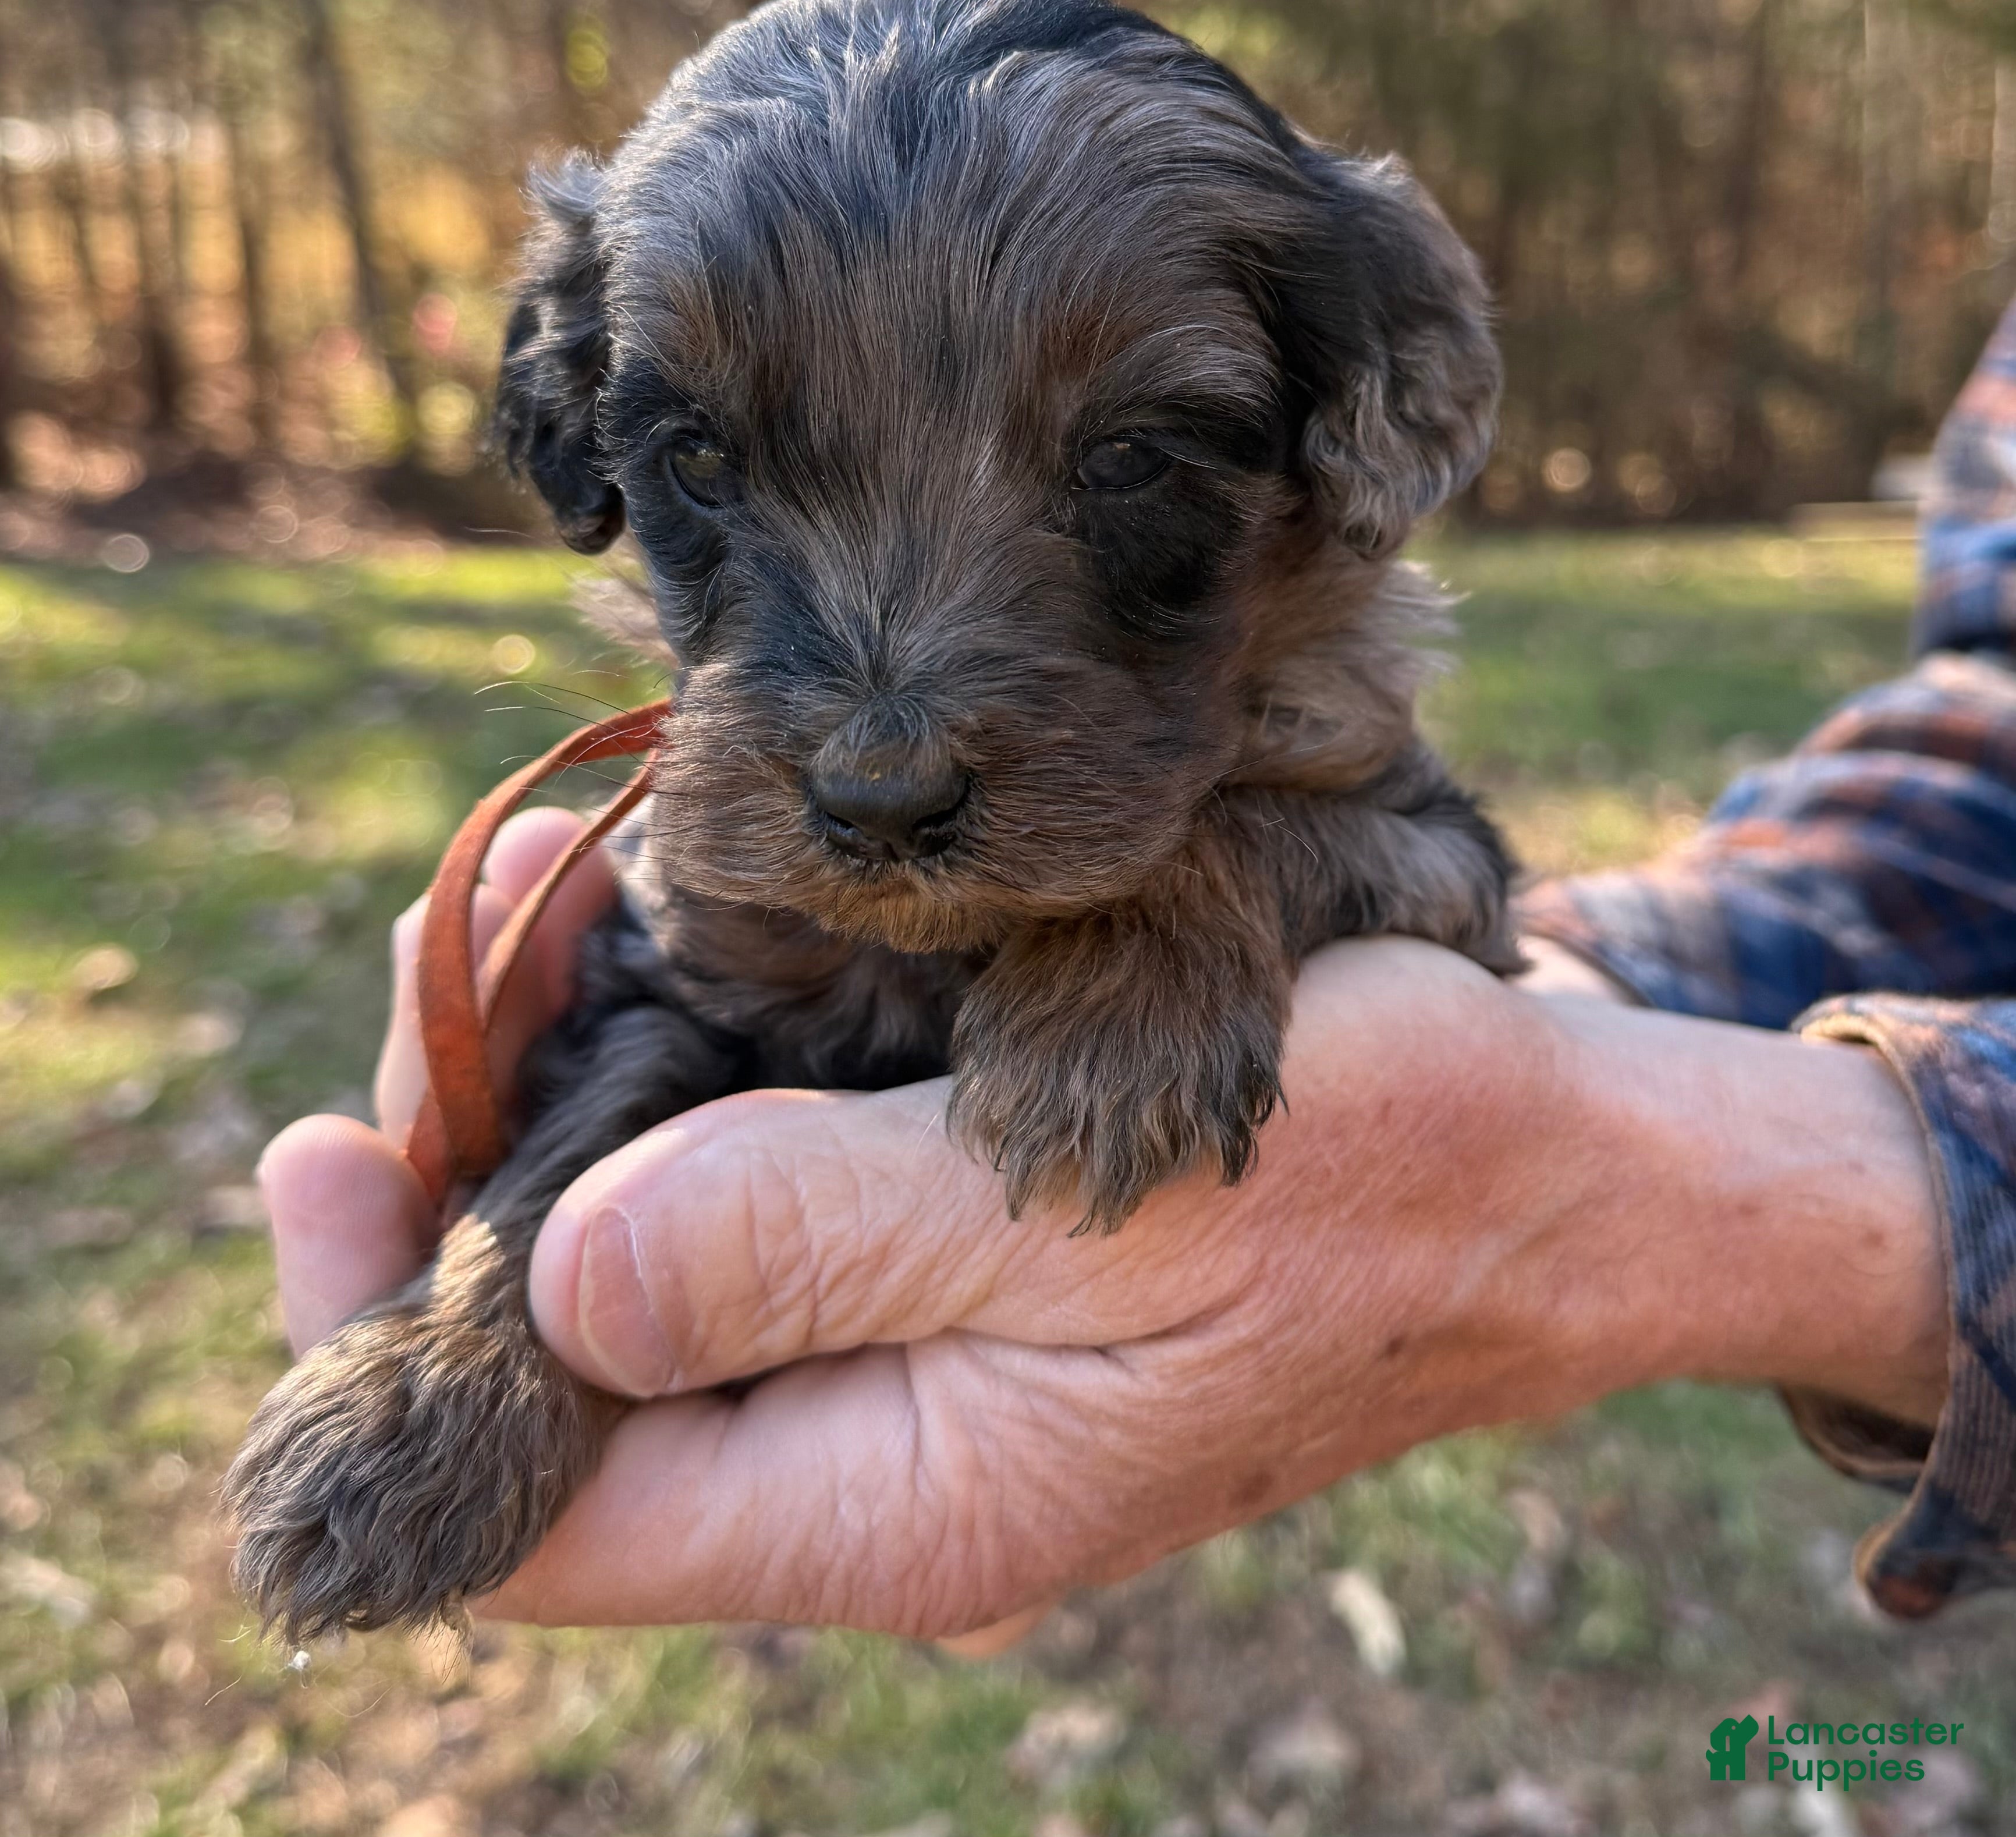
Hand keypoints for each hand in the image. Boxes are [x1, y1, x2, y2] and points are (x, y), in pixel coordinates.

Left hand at [257, 813, 1947, 1637]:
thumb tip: (571, 1284)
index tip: (321, 1145)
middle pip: (571, 1367)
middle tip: (454, 946)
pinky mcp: (957, 1263)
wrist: (1568, 1169)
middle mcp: (874, 1459)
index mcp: (896, 1503)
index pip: (546, 1508)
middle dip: (471, 1164)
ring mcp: (915, 1360)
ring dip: (574, 1089)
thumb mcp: (1099, 1207)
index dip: (385, 1337)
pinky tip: (671, 929)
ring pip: (655, 1264)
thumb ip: (821, 1247)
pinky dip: (694, 1064)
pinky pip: (762, 1197)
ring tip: (535, 898)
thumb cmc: (1379, 1170)